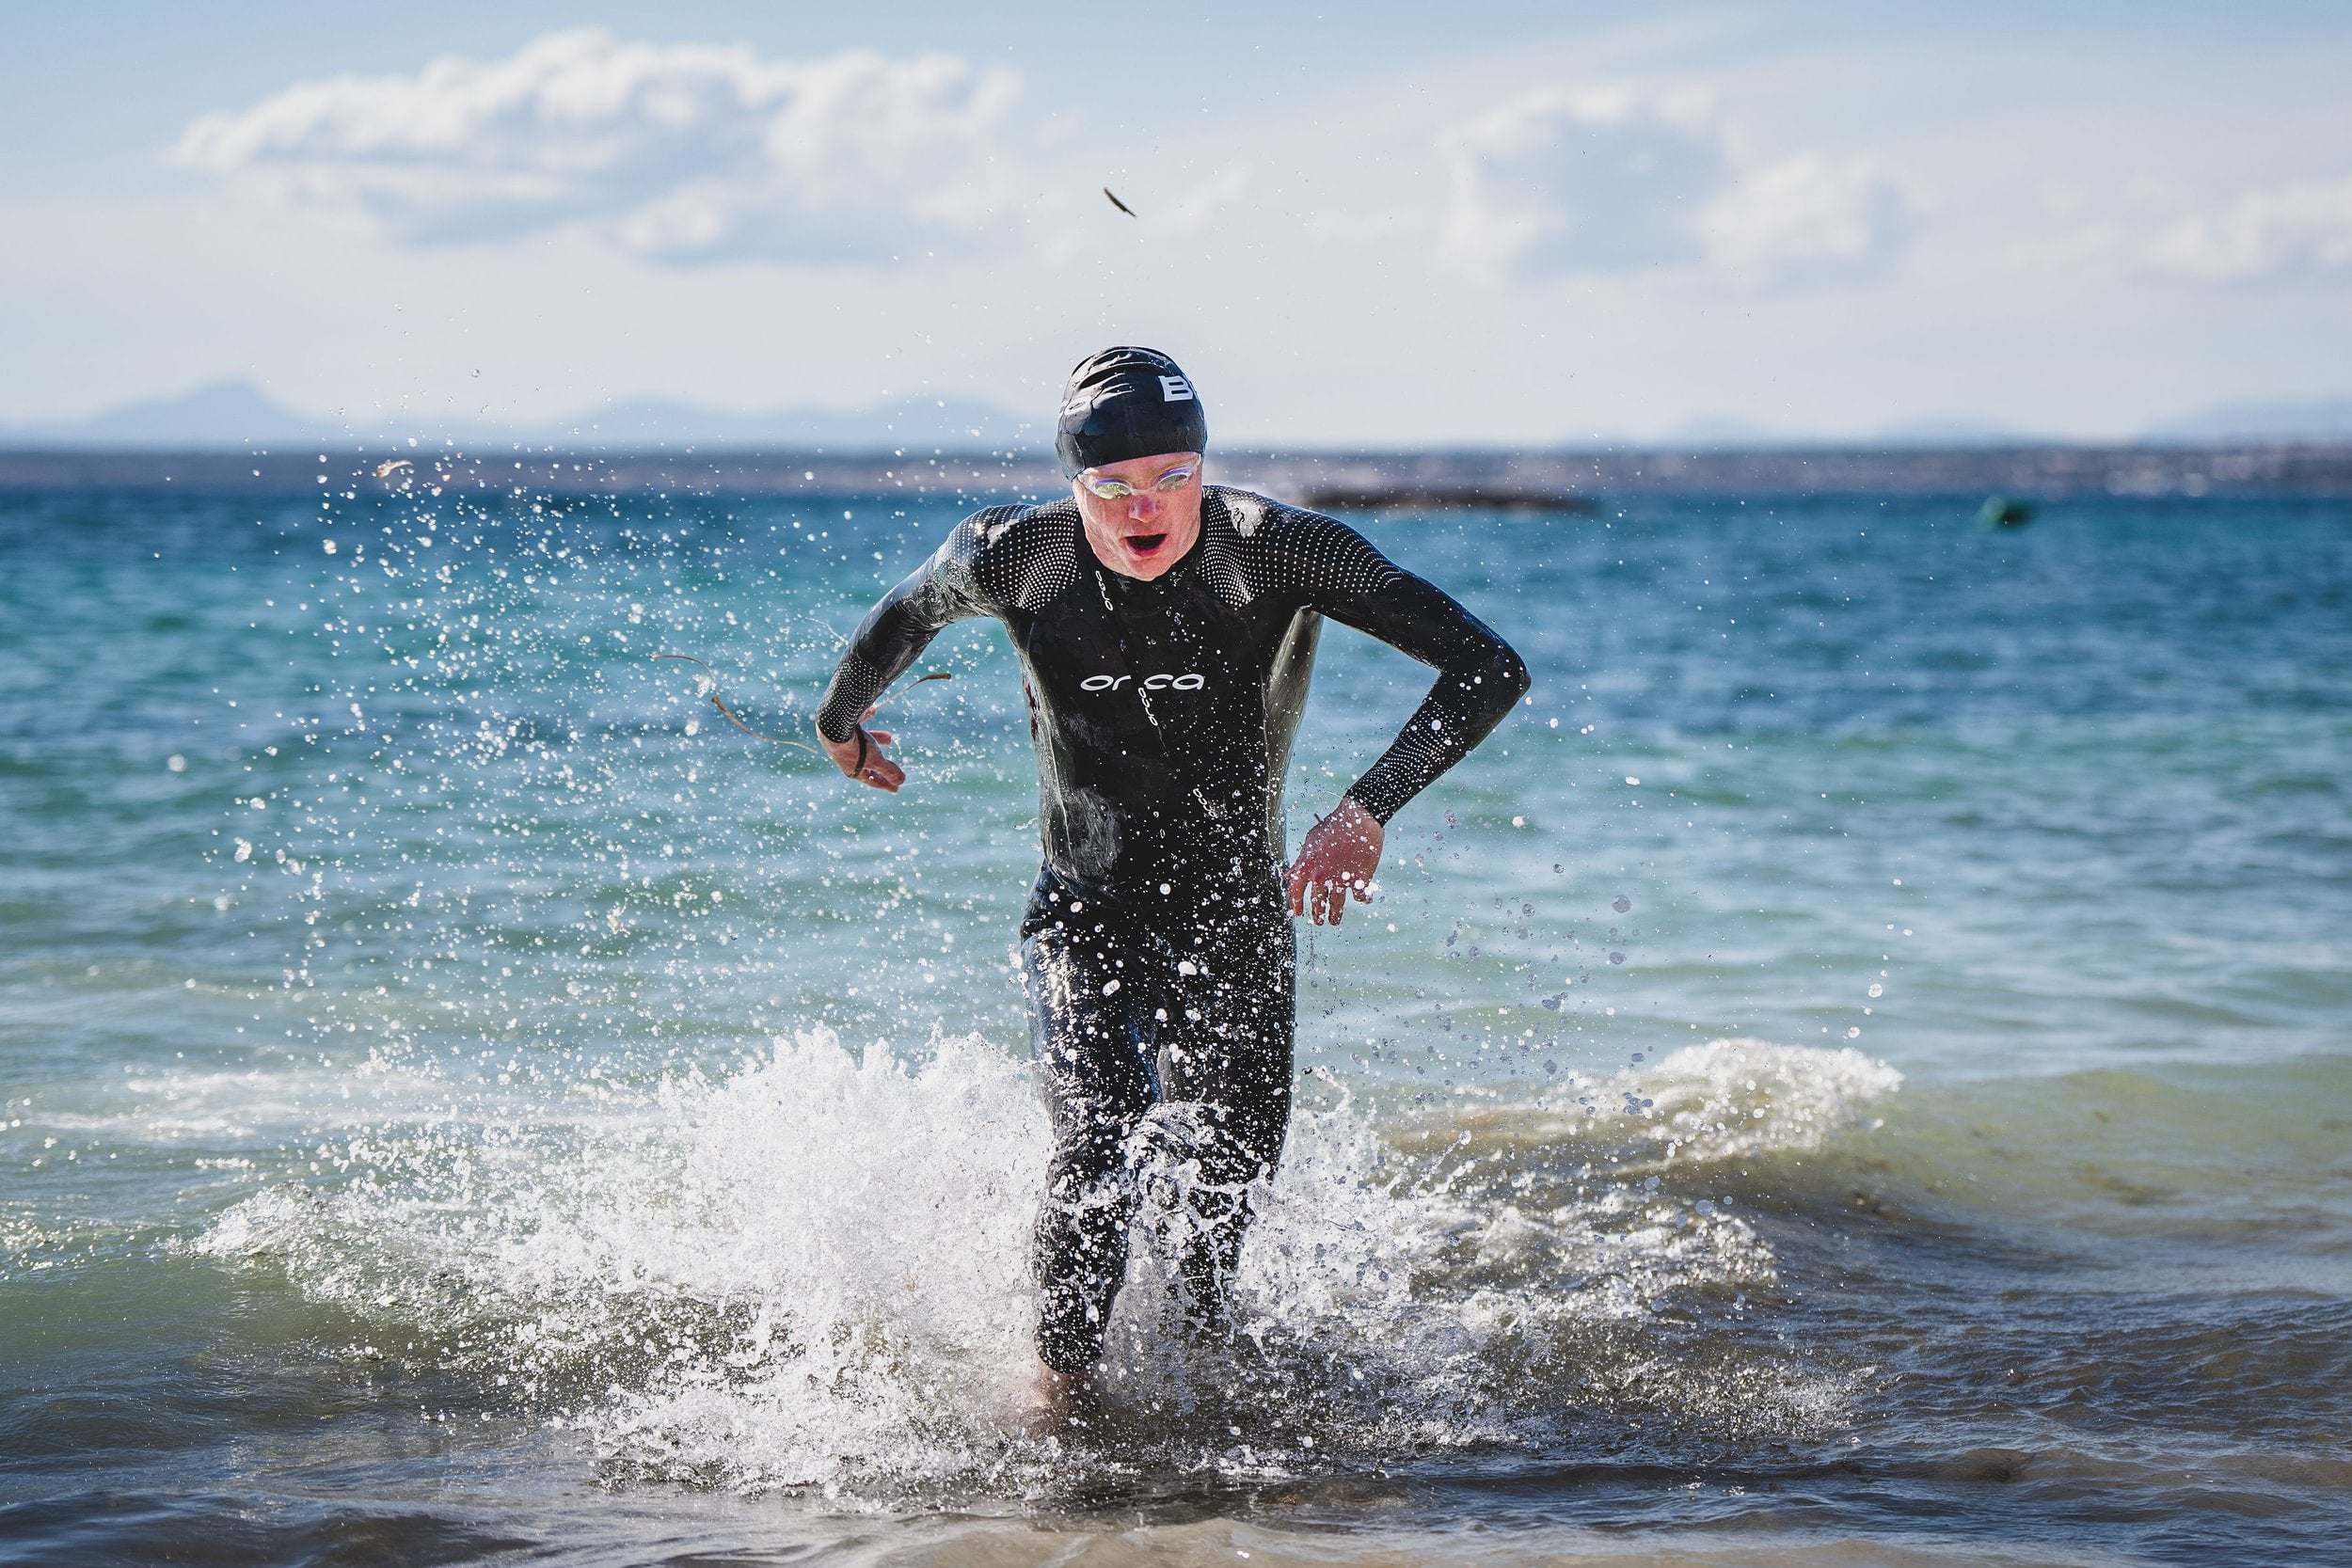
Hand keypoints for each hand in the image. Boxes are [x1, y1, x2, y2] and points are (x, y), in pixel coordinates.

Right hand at [817, 705, 903, 791]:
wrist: (834, 725)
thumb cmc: (855, 747)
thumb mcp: (876, 760)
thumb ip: (888, 770)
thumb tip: (901, 781)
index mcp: (852, 770)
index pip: (872, 780)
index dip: (885, 785)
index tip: (896, 789)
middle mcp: (846, 757)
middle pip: (868, 763)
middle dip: (882, 764)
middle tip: (892, 768)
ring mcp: (843, 742)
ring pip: (864, 743)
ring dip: (878, 741)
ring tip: (890, 738)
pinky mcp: (841, 726)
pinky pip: (858, 724)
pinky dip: (866, 720)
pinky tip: (873, 711)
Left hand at [1287, 795, 1382, 925]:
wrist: (1359, 819)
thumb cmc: (1333, 827)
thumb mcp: (1310, 842)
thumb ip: (1300, 861)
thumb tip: (1289, 876)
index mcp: (1307, 865)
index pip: (1296, 891)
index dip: (1296, 905)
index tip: (1299, 913)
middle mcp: (1321, 875)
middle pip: (1317, 902)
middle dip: (1317, 915)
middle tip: (1319, 921)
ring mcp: (1341, 879)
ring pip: (1336, 905)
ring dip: (1334, 916)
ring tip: (1333, 921)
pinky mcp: (1360, 879)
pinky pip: (1360, 896)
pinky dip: (1362, 900)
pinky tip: (1363, 900)